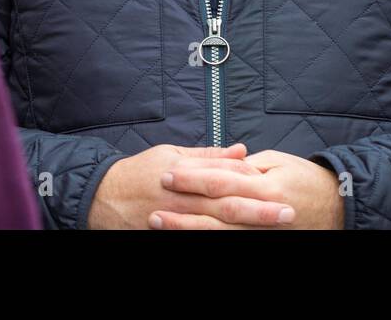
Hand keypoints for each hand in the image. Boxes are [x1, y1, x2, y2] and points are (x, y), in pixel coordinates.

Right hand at [87, 142, 286, 228]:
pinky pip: (196, 238)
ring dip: (244, 228)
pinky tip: (239, 240)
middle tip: (288, 213)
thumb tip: (241, 150)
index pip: (227, 180)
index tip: (282, 189)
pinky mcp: (170, 236)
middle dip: (259, 212)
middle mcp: (185, 202)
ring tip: (272, 230)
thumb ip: (208, 156)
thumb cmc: (139, 173)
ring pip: (216, 228)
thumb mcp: (170, 155)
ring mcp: (177, 223)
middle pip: (228, 208)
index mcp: (187, 178)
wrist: (102, 198)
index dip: (255, 184)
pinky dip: (218, 240)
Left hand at [149, 148, 344, 229]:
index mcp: (264, 185)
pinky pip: (232, 243)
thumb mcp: (279, 162)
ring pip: (218, 233)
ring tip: (160, 225)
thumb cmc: (307, 180)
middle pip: (214, 210)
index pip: (220, 180)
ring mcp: (261, 232)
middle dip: (182, 208)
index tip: (168, 174)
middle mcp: (261, 211)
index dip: (192, 178)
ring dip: (187, 229)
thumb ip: (248, 165)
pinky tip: (188, 238)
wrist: (337, 208)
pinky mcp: (261, 241)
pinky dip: (208, 240)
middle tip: (154, 205)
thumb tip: (222, 164)